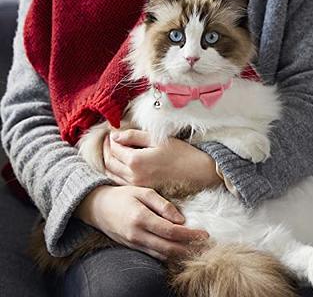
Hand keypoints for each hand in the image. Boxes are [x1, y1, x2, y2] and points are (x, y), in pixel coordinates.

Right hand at [75, 185, 207, 260]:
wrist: (97, 207)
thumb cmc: (122, 195)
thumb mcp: (143, 192)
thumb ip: (162, 205)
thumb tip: (181, 219)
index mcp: (141, 218)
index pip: (171, 231)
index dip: (189, 235)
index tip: (204, 234)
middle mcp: (137, 235)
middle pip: (169, 248)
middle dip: (189, 248)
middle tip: (205, 245)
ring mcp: (134, 244)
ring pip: (162, 255)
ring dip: (181, 255)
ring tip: (197, 249)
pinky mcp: (132, 248)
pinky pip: (154, 255)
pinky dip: (168, 255)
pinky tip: (179, 251)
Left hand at [103, 129, 221, 188]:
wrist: (198, 173)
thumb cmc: (181, 153)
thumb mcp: (157, 139)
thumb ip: (134, 136)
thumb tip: (115, 135)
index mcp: (135, 160)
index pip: (114, 147)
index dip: (112, 138)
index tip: (112, 131)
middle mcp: (133, 176)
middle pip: (109, 162)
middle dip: (106, 149)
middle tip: (109, 140)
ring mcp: (137, 185)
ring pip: (112, 173)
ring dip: (109, 161)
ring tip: (113, 150)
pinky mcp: (143, 190)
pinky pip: (121, 181)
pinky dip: (116, 171)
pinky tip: (121, 163)